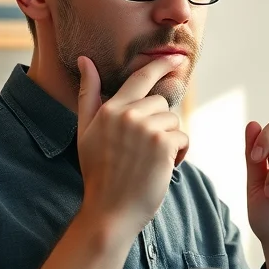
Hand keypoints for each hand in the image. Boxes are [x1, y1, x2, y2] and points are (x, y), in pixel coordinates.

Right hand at [76, 55, 188, 237]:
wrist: (109, 212)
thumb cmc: (99, 174)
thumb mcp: (85, 131)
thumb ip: (88, 94)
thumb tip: (85, 60)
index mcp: (110, 109)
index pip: (141, 77)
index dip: (162, 64)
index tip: (178, 57)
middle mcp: (127, 114)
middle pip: (161, 103)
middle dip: (160, 124)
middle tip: (146, 150)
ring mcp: (145, 128)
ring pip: (174, 122)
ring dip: (170, 141)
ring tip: (152, 161)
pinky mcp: (163, 144)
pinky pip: (184, 138)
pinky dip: (180, 154)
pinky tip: (163, 168)